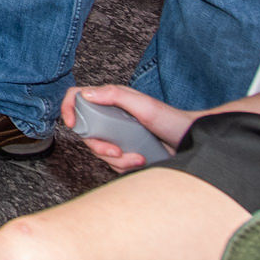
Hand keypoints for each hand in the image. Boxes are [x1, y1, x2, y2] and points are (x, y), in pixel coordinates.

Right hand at [58, 83, 196, 174]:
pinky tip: (140, 160)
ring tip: (138, 157)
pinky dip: (125, 165)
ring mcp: (117, 134)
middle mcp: (110, 116)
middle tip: (117, 151)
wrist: (191, 141)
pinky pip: (112, 163)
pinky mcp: (124, 150)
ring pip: (99, 151)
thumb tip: (86, 94)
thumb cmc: (172, 120)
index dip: (68, 109)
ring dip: (117, 159)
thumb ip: (114, 95)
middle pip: (86, 132)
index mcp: (111, 100)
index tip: (71, 124)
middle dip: (100, 147)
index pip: (78, 97)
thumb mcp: (144, 105)